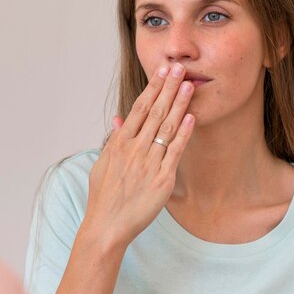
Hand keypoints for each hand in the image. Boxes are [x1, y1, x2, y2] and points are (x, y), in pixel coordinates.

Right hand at [82, 62, 194, 251]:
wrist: (107, 226)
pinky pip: (175, 152)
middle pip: (154, 112)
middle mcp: (133, 150)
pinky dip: (183, 134)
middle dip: (168, 88)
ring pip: (166, 128)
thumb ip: (113, 141)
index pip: (139, 109)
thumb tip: (120, 120)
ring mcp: (148, 164)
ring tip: (189, 84)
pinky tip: (191, 117)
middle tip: (179, 67)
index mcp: (119, 144)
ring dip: (178, 104)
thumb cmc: (104, 197)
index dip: (152, 88)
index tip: (162, 72)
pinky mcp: (161, 180)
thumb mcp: (102, 165)